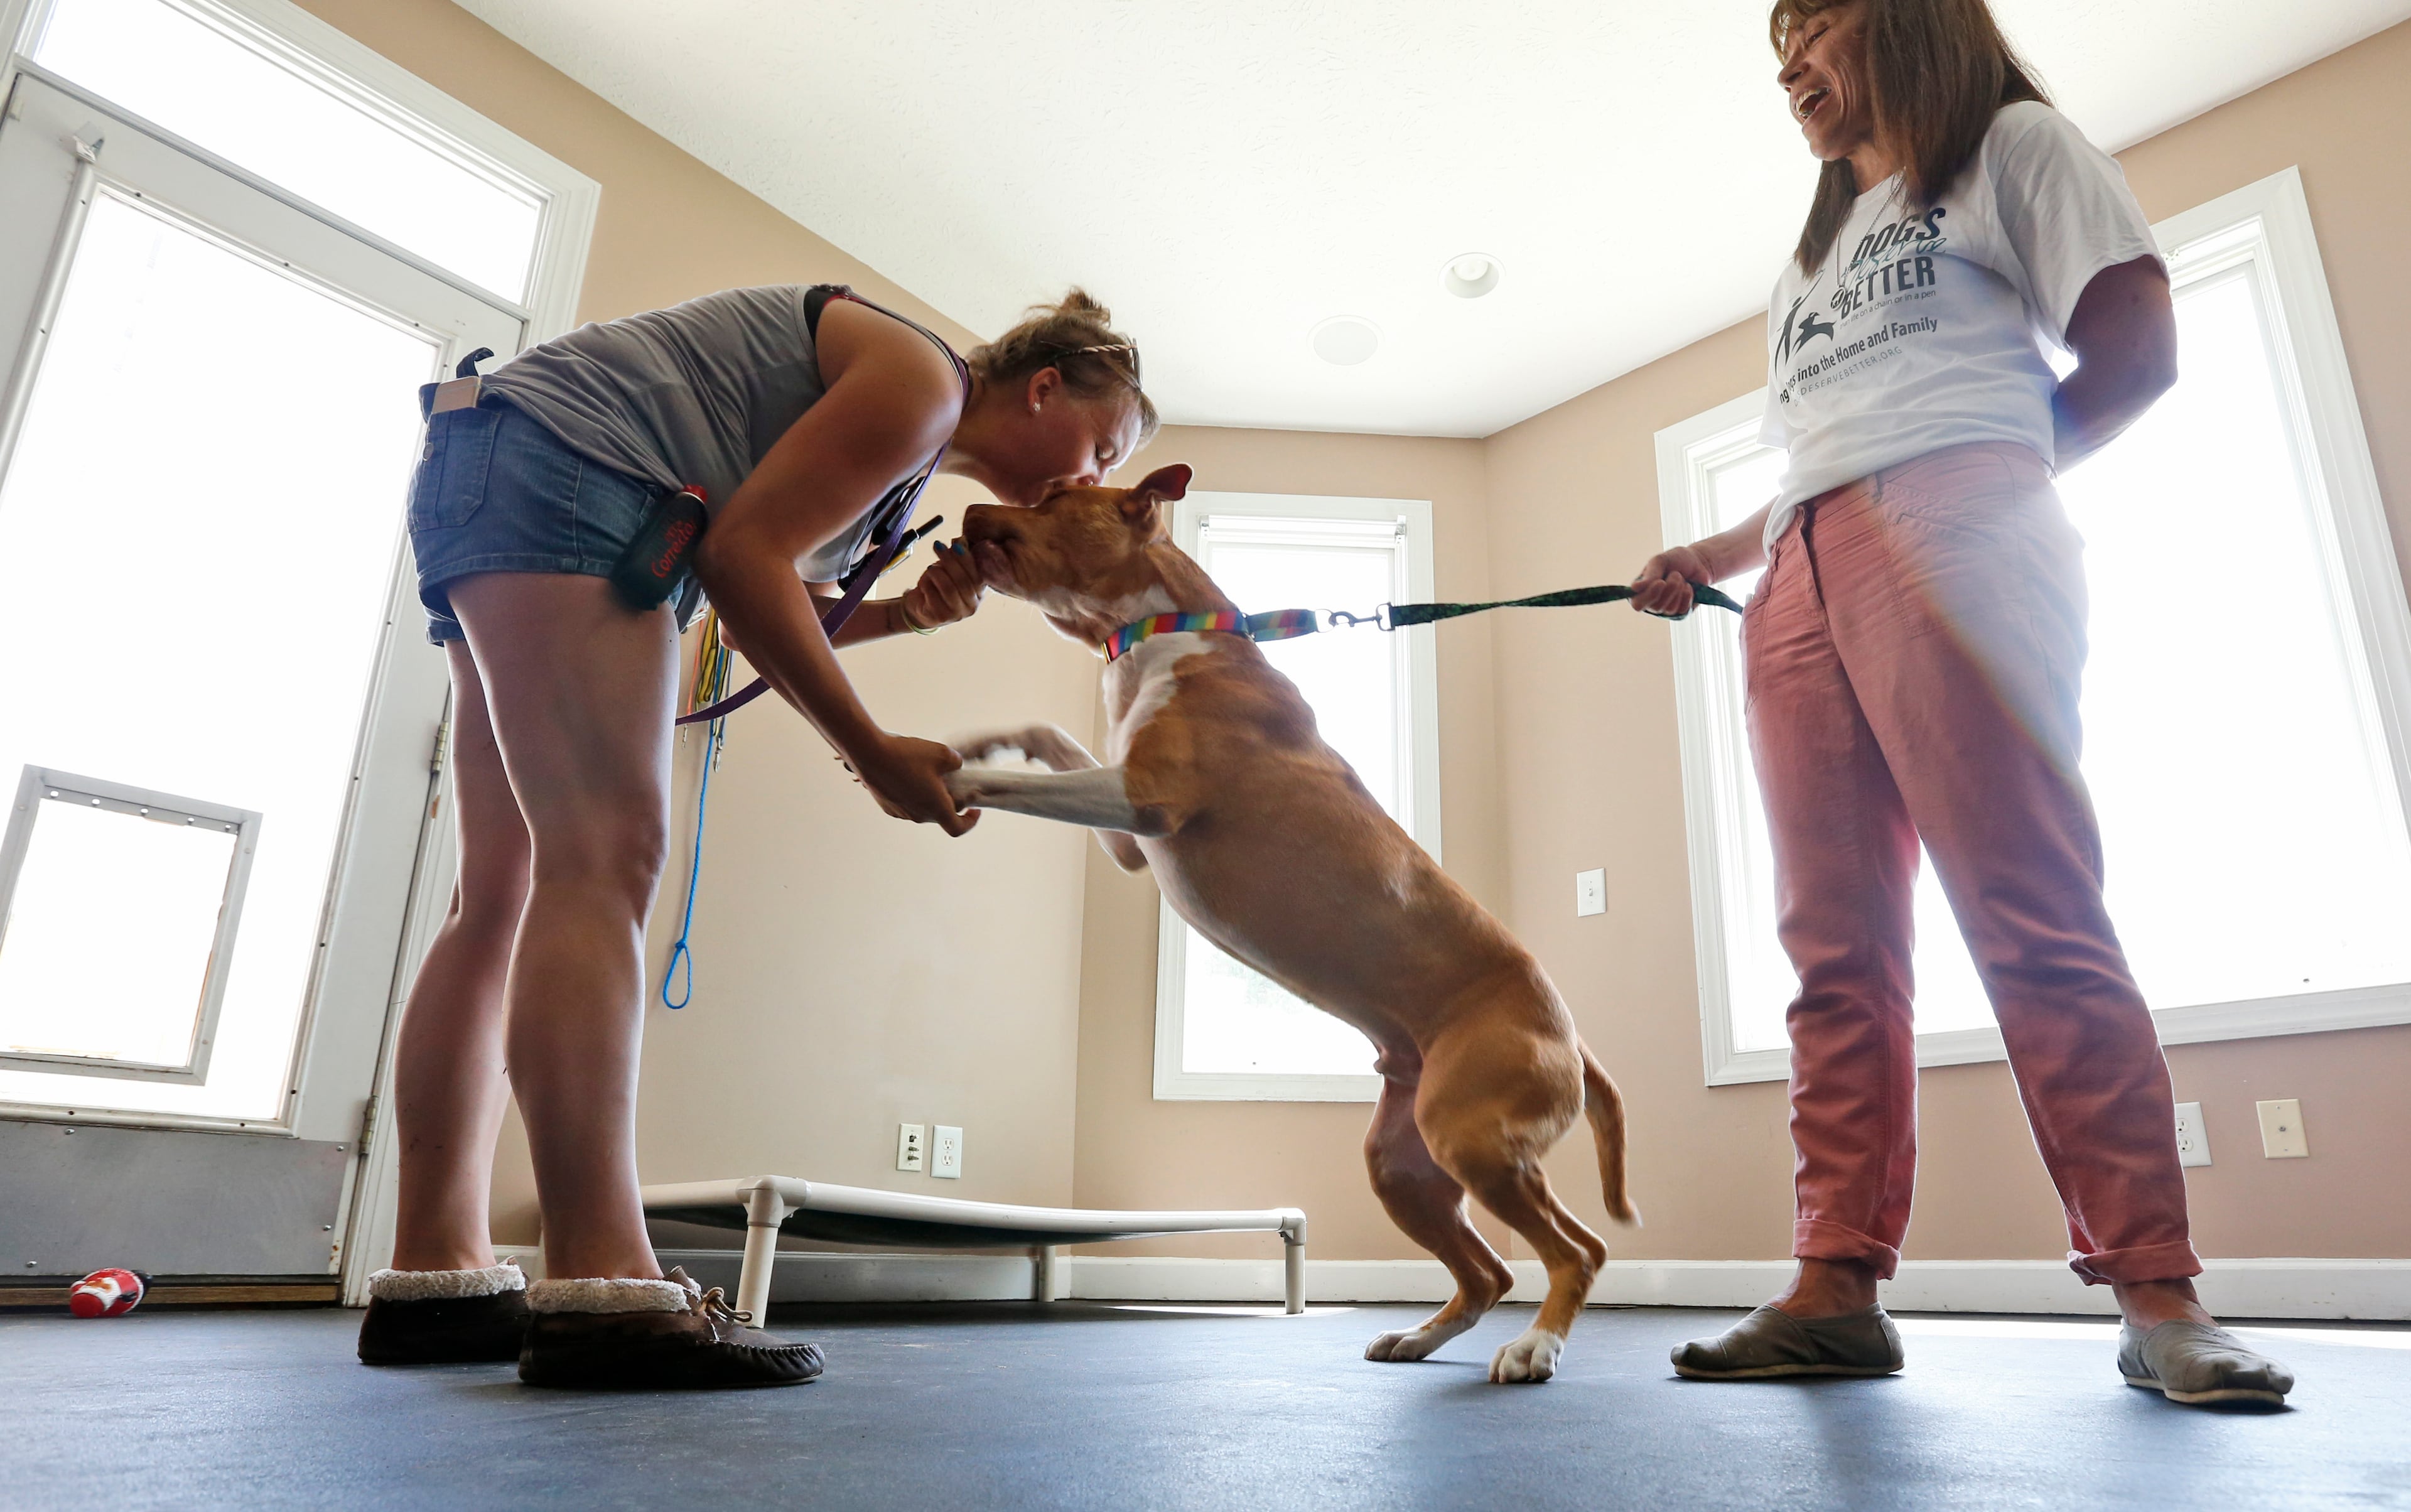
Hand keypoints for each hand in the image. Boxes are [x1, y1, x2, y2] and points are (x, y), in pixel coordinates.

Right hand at [848, 735, 978, 835]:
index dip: (970, 821)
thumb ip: (956, 762)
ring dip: (930, 796)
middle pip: (940, 815)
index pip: (957, 828)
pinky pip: (907, 803)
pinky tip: (910, 773)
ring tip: (929, 773)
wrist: (869, 753)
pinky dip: (915, 794)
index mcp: (935, 808)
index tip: (974, 809)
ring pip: (923, 808)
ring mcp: (900, 812)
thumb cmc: (907, 755)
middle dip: (950, 801)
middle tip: (953, 781)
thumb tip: (956, 766)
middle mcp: (918, 815)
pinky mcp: (887, 805)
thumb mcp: (942, 753)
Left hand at [897, 540, 985, 630]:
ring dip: (938, 574)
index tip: (954, 543)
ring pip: (949, 589)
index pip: (976, 573)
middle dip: (950, 561)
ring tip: (930, 568)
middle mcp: (973, 605)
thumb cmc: (938, 586)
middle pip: (963, 581)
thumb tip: (960, 540)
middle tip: (938, 546)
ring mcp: (958, 613)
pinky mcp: (942, 617)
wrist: (921, 608)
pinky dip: (927, 586)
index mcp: (980, 591)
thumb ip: (956, 556)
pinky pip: (934, 598)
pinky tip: (924, 584)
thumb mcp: (948, 568)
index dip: (965, 557)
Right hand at [1630, 544, 1716, 617]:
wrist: (1697, 561)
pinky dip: (1687, 595)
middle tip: (1676, 574)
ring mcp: (1667, 609)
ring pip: (1670, 609)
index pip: (1637, 603)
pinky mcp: (1682, 612)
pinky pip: (1682, 609)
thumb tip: (1634, 588)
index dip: (1648, 596)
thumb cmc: (1675, 560)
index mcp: (1642, 590)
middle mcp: (1652, 602)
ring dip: (1678, 591)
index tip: (1661, 582)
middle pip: (1655, 607)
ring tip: (1681, 578)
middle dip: (1669, 589)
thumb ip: (1649, 575)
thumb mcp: (1660, 561)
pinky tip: (1688, 586)